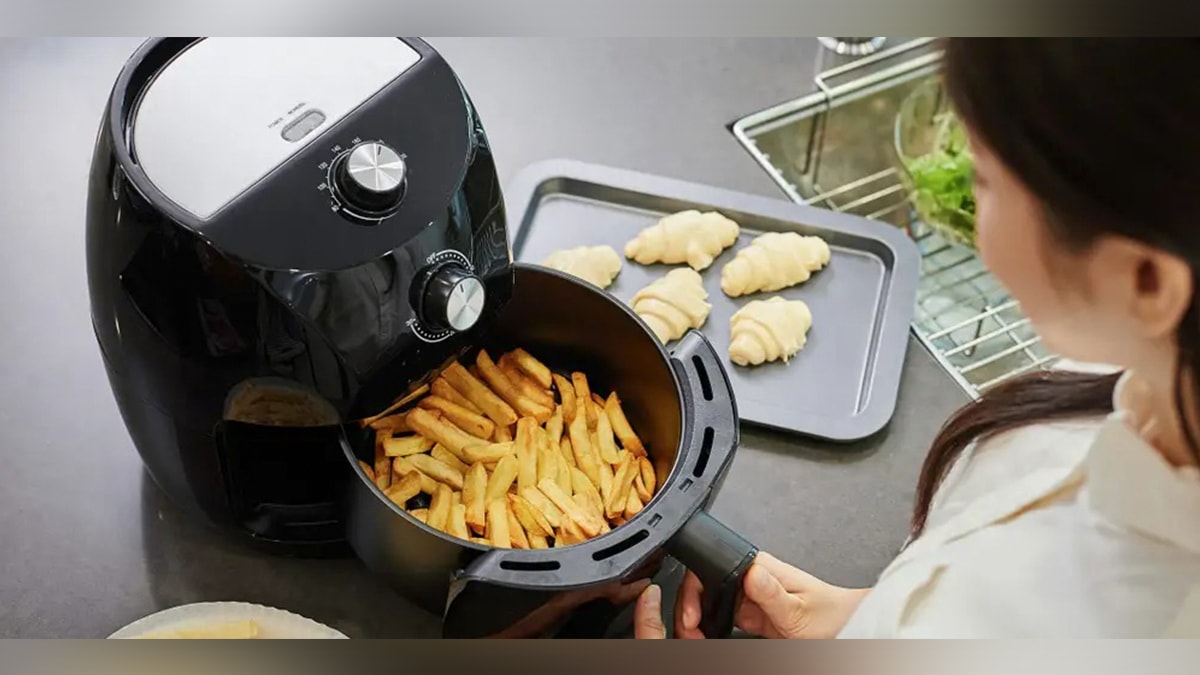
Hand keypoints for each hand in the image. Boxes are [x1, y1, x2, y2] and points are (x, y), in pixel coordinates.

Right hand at [633, 553, 867, 638]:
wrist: (850, 629)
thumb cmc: (832, 615)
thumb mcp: (799, 610)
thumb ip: (772, 592)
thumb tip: (749, 571)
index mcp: (759, 567)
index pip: (710, 566)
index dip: (693, 590)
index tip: (691, 616)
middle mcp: (751, 578)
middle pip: (704, 587)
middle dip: (691, 610)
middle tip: (692, 633)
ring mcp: (751, 596)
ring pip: (709, 604)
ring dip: (700, 621)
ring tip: (700, 637)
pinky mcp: (753, 614)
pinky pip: (722, 619)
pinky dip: (712, 630)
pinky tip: (712, 638)